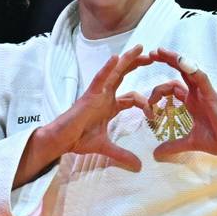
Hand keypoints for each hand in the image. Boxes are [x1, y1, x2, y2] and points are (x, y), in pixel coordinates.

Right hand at [47, 44, 151, 170]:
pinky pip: (100, 78)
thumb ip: (123, 155)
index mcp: (110, 105)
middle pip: (124, 75)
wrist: (62, 140)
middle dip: (138, 65)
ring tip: (140, 48)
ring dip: (128, 60)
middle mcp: (105, 95)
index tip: (153, 115)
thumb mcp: (107, 147)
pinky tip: (116, 58)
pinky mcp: (90, 94)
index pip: (132, 97)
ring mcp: (98, 93)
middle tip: (154, 56)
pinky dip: (108, 68)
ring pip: (115, 72)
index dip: (145, 103)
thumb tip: (138, 167)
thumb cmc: (79, 140)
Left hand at [145, 47, 216, 167]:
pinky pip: (201, 77)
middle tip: (151, 54)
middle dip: (166, 61)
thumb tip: (156, 154)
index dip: (157, 91)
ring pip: (189, 69)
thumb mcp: (189, 142)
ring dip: (174, 59)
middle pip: (180, 71)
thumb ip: (173, 146)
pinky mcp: (211, 94)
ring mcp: (204, 92)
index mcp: (191, 101)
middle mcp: (197, 93)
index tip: (148, 106)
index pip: (172, 87)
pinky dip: (191, 68)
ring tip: (160, 51)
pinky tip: (180, 61)